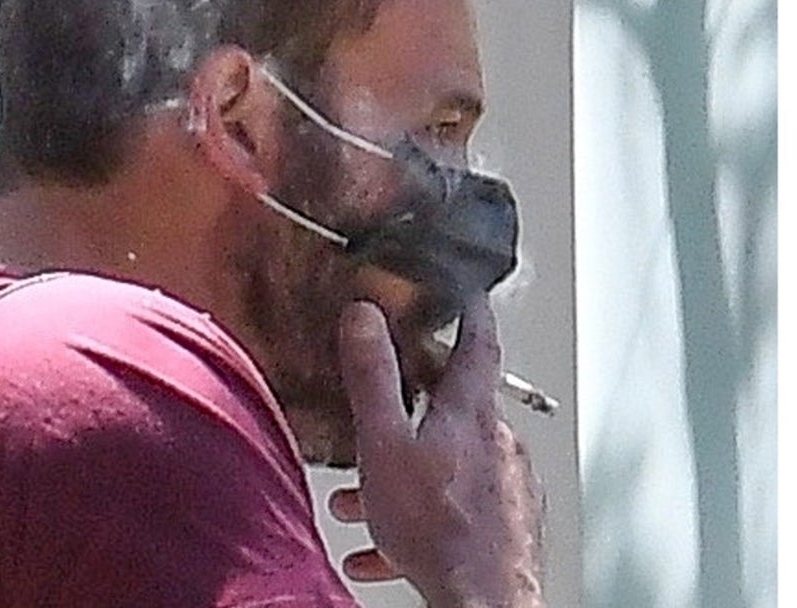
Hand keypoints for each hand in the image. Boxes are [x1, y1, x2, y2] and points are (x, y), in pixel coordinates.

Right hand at [331, 298, 543, 606]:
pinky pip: (458, 510)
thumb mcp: (384, 444)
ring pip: (451, 464)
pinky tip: (386, 547)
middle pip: (457, 408)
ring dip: (408, 472)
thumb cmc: (439, 529)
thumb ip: (373, 380)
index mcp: (470, 413)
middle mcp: (498, 443)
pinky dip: (421, 518)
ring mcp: (507, 486)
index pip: (478, 343)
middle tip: (386, 411)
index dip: (469, 313)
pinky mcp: (507, 527)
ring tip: (367, 499)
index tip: (465, 295)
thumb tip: (364, 318)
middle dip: (413, 410)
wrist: (483, 600)